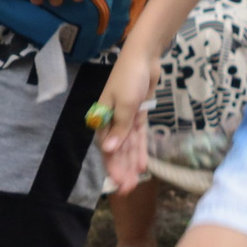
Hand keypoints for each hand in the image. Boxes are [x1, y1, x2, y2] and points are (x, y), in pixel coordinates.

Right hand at [95, 48, 156, 193]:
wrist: (143, 57)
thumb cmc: (129, 77)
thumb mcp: (125, 103)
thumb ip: (120, 128)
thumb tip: (109, 150)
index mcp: (103, 119)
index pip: (108, 149)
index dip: (113, 167)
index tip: (119, 184)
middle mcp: (112, 121)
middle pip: (118, 150)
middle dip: (123, 169)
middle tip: (129, 190)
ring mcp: (126, 118)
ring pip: (128, 145)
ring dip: (131, 163)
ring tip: (135, 182)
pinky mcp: (137, 114)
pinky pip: (138, 136)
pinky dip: (140, 149)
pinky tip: (143, 164)